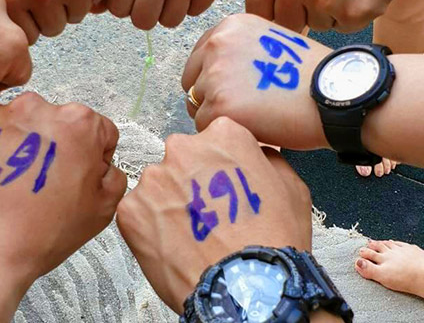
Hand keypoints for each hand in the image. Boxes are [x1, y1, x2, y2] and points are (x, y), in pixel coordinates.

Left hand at [0, 93, 125, 284]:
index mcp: (77, 122)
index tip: (77, 175)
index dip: (92, 156)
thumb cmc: (38, 233)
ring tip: (11, 186)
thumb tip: (102, 167)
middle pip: (55, 122)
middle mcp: (36, 108)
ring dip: (19, 147)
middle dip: (54, 147)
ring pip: (18, 126)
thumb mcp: (102, 210)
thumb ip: (113, 176)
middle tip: (43, 184)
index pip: (97, 129)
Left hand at [116, 117, 311, 311]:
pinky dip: (150, 228)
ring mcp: (154, 178)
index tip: (224, 186)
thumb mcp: (291, 188)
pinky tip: (173, 246)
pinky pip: (138, 212)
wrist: (245, 288)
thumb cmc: (271, 242)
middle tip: (208, 214)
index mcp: (223, 135)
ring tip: (191, 235)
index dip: (220, 166)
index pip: (214, 137)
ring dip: (169, 205)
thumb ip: (268, 159)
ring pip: (157, 186)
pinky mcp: (132, 209)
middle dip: (190, 181)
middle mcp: (184, 149)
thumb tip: (258, 154)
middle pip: (182, 159)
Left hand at [182, 14, 329, 149]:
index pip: (200, 56)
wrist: (336, 95)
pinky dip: (226, 133)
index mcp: (230, 27)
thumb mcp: (272, 43)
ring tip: (253, 118)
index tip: (235, 90)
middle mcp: (217, 45)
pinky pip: (205, 127)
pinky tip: (253, 129)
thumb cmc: (313, 76)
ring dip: (219, 117)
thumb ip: (239, 51)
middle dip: (210, 97)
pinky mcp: (218, 106)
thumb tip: (213, 75)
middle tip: (244, 109)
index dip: (215, 77)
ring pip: (197, 106)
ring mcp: (214, 75)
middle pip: (192, 81)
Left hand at [246, 0, 423, 32]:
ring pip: (318, 25)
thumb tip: (270, 20)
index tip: (285, 13)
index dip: (273, 14)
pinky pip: (346, 27)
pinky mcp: (353, 12)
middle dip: (303, 15)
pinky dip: (357, 12)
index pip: (257, 10)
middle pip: (286, 25)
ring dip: (332, 11)